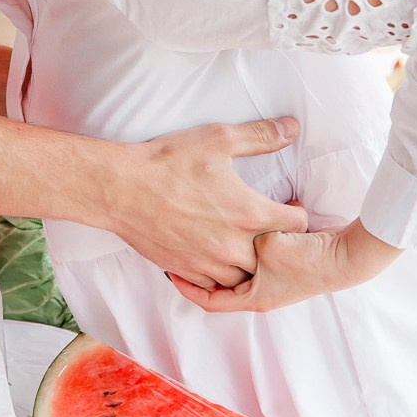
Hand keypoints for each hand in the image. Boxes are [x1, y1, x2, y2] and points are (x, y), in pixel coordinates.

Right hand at [106, 118, 309, 290]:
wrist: (120, 188)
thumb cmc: (167, 162)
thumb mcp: (217, 139)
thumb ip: (260, 136)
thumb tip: (291, 128)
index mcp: (249, 214)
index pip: (296, 225)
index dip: (297, 214)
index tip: (288, 206)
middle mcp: (233, 245)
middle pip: (274, 258)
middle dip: (275, 243)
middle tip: (266, 227)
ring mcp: (208, 262)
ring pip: (245, 278)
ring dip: (249, 264)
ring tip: (242, 245)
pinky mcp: (185, 270)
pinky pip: (214, 288)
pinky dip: (219, 276)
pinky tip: (214, 257)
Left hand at [168, 219, 399, 313]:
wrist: (347, 257)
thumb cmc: (306, 256)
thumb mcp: (266, 242)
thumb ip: (243, 231)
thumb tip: (227, 220)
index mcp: (252, 296)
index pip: (207, 298)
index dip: (185, 284)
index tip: (170, 266)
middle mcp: (262, 295)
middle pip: (220, 287)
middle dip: (202, 270)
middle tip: (179, 249)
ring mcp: (276, 284)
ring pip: (238, 274)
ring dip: (224, 258)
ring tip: (202, 236)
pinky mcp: (287, 269)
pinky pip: (256, 263)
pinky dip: (245, 248)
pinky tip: (241, 228)